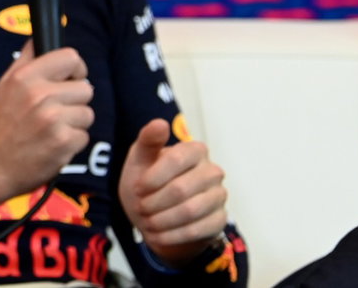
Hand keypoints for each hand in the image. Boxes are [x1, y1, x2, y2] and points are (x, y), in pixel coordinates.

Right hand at [0, 43, 93, 203]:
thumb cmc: (0, 124)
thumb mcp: (5, 85)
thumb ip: (25, 60)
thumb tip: (37, 38)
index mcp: (26, 77)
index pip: (71, 57)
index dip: (75, 69)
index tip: (70, 79)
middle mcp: (40, 95)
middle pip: (86, 88)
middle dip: (74, 100)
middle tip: (55, 111)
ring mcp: (53, 119)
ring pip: (87, 113)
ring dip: (74, 123)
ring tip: (52, 129)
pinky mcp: (64, 142)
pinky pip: (84, 136)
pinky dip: (72, 142)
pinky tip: (53, 144)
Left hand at [118, 118, 228, 265]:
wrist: (155, 215)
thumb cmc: (147, 181)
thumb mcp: (140, 159)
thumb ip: (148, 141)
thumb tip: (160, 123)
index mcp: (195, 150)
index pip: (176, 160)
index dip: (153, 177)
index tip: (137, 188)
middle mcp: (212, 171)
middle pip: (181, 189)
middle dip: (154, 202)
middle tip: (140, 208)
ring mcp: (219, 196)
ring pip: (190, 211)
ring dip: (162, 220)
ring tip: (147, 222)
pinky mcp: (220, 220)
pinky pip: (198, 230)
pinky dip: (172, 235)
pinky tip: (158, 235)